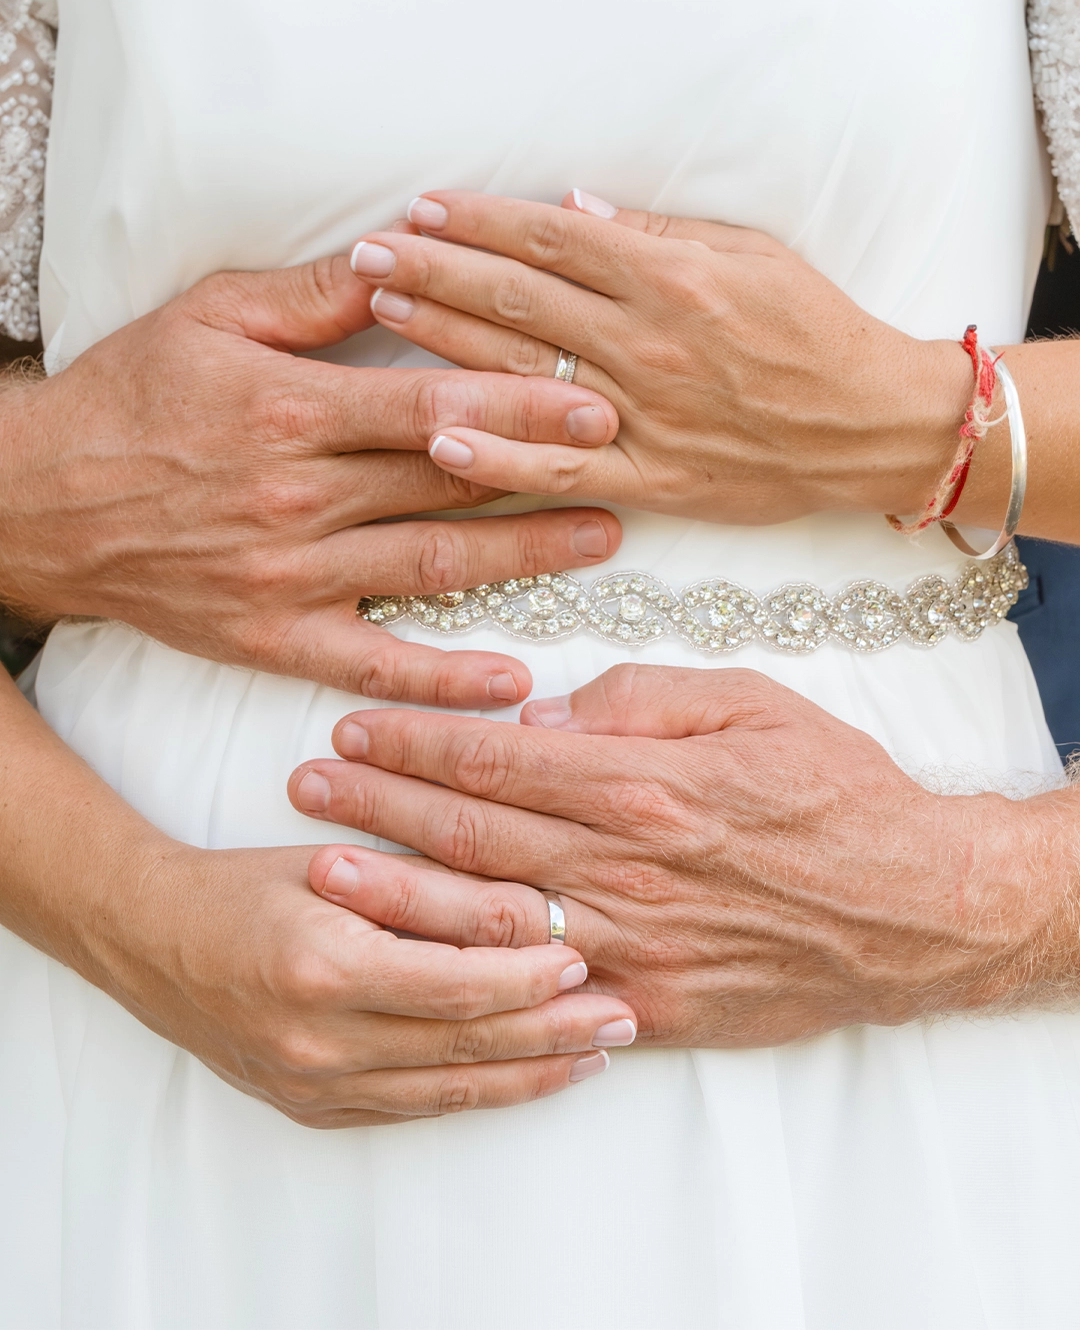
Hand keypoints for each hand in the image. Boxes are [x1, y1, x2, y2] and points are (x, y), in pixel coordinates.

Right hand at [0, 251, 619, 704]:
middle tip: (637, 461)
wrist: (43, 504)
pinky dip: (442, 676)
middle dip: (550, 468)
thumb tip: (403, 252)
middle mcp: (298, 497)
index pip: (432, 404)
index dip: (522, 401)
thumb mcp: (210, 318)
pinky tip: (510, 678)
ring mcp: (290, 576)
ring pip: (430, 567)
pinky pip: (372, 662)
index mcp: (290, 409)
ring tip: (605, 539)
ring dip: (526, 556)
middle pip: (450, 481)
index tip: (598, 395)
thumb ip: (315, 296)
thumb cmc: (131, 397)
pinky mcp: (275, 637)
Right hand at [87, 838, 631, 1127]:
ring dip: (530, 1073)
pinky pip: (413, 1108)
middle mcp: (320, 1041)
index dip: (529, 976)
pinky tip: (523, 1077)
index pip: (457, 985)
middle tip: (625, 1017)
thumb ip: (430, 890)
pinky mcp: (313, 1107)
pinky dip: (477, 1094)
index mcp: (326, 968)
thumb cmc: (248, 885)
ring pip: (448, 1089)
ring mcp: (315, 1085)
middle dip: (554, 1034)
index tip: (586, 959)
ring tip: (596, 1054)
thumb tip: (528, 906)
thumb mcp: (338, 865)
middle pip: (466, 1046)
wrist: (156, 940)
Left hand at [288, 666, 1078, 1046]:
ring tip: (324, 871)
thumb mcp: (753, 701)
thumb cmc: (837, 792)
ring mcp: (632, 945)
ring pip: (485, 918)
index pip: (494, 755)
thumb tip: (546, 707)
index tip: (352, 728)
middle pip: (470, 832)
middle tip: (304, 788)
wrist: (917, 908)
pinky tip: (417, 967)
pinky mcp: (655, 1005)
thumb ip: (643, 696)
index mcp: (641, 782)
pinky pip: (545, 996)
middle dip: (376, 806)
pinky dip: (476, 981)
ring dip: (396, 891)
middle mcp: (622, 867)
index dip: (413, 740)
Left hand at [347, 190, 973, 523]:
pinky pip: (562, 469)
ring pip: (527, 374)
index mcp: (672, 279)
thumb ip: (657, 234)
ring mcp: (646, 415)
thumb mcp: (752, 255)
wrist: (873, 427)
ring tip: (384, 312)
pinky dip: (500, 458)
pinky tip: (439, 440)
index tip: (421, 208)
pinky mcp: (652, 478)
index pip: (551, 239)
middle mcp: (649, 344)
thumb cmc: (816, 331)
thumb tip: (572, 208)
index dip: (479, 221)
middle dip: (436, 268)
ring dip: (446, 341)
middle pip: (519, 298)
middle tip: (368, 251)